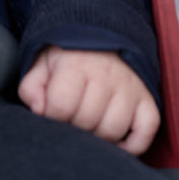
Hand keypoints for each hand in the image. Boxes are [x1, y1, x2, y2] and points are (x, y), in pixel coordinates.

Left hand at [17, 45, 159, 154]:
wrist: (103, 35)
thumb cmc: (69, 57)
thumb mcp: (42, 64)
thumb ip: (31, 87)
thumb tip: (38, 110)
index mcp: (76, 66)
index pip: (62, 106)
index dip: (51, 117)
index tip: (50, 114)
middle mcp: (106, 77)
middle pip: (87, 121)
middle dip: (73, 128)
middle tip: (70, 122)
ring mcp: (130, 89)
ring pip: (114, 129)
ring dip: (99, 137)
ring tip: (89, 128)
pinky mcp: (147, 99)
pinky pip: (146, 131)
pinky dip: (133, 144)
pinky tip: (116, 142)